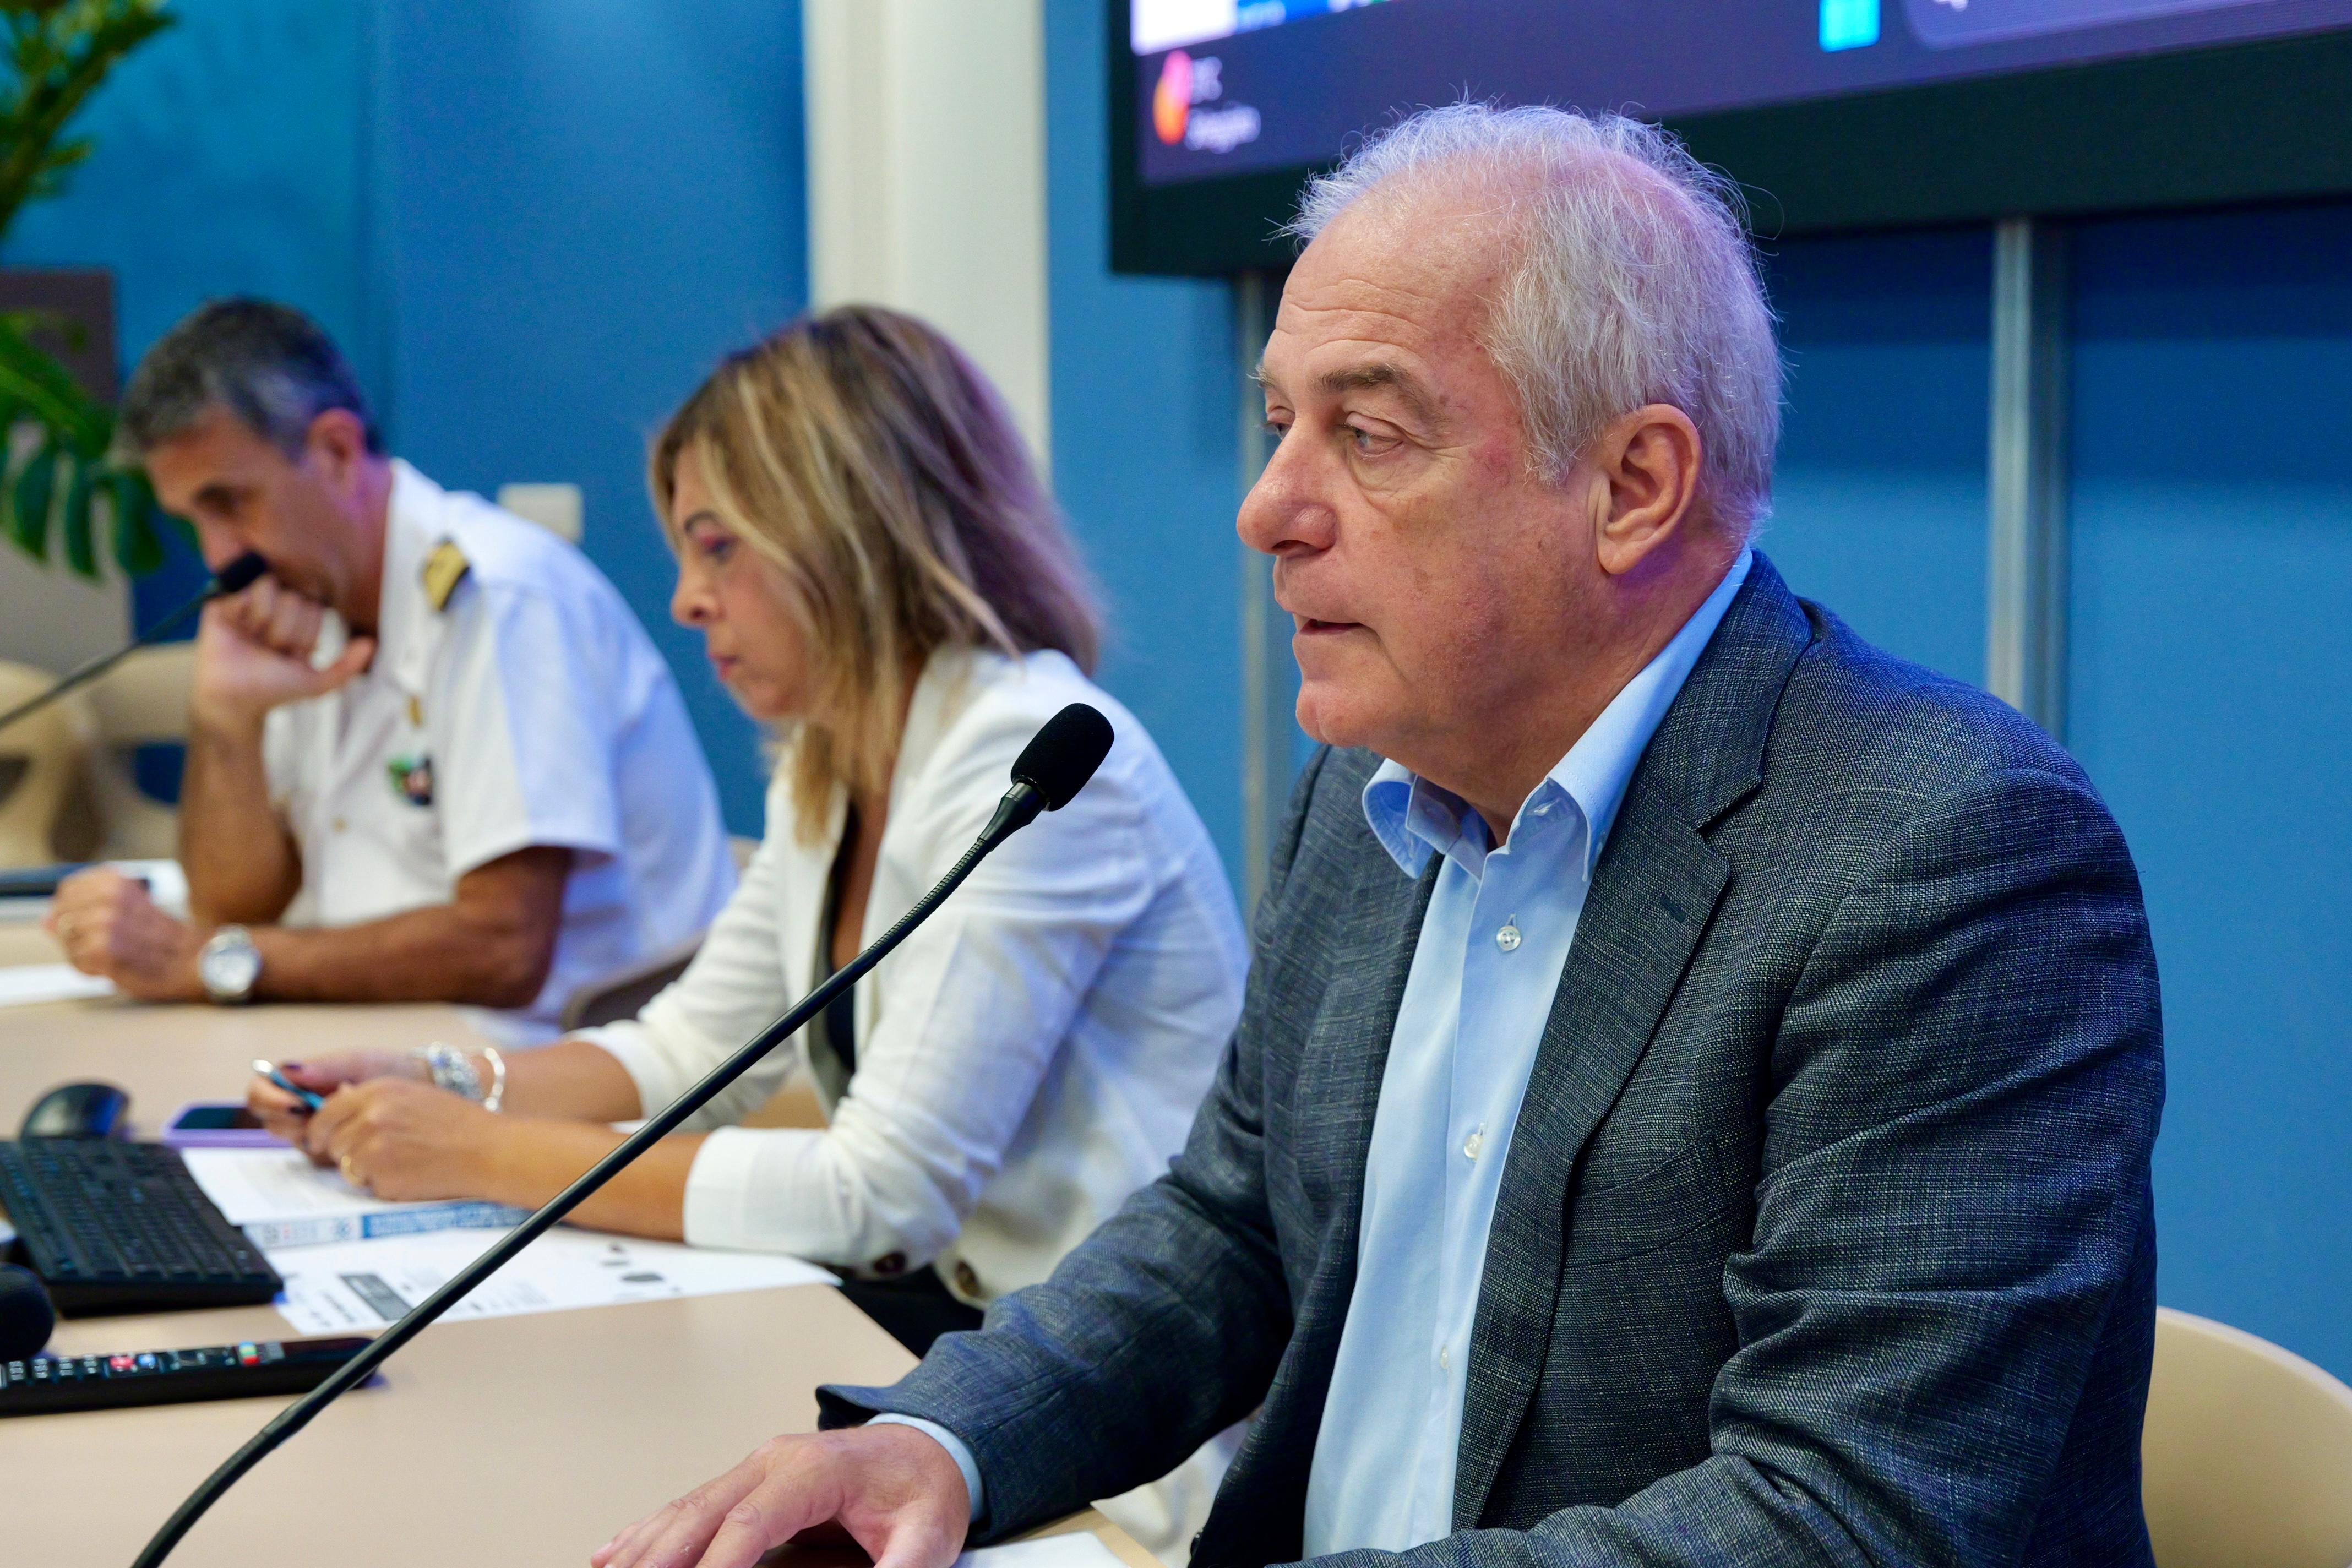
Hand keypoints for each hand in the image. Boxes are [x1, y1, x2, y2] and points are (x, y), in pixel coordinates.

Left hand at [45, 869, 202, 1000]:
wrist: (190, 960)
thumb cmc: (159, 937)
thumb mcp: (126, 908)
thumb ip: (85, 909)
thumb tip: (45, 922)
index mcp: (114, 881)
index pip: (67, 891)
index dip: (67, 910)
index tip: (81, 922)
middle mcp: (108, 897)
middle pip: (61, 918)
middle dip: (73, 935)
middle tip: (101, 943)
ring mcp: (105, 923)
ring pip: (66, 941)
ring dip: (82, 953)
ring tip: (109, 954)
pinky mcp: (104, 949)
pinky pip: (76, 961)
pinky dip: (89, 969)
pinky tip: (110, 966)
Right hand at [190, 576, 374, 727]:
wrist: (232, 698)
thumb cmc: (272, 690)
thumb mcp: (317, 683)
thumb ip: (346, 666)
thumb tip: (371, 643)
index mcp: (299, 620)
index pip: (315, 608)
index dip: (304, 635)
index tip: (290, 655)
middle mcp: (276, 606)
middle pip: (295, 598)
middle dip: (284, 631)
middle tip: (268, 649)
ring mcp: (250, 600)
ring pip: (270, 587)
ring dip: (263, 621)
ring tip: (251, 639)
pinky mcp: (223, 600)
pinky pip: (243, 589)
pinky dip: (241, 612)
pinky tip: (234, 627)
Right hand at [247, 1050, 427, 1145]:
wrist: (420, 1089)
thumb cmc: (387, 1069)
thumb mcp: (357, 1062)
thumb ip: (324, 1067)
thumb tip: (286, 1071)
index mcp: (298, 1083)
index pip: (260, 1093)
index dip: (267, 1099)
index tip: (292, 1102)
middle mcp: (299, 1109)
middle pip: (272, 1122)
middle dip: (291, 1120)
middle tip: (318, 1115)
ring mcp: (314, 1131)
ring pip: (294, 1141)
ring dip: (312, 1133)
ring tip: (343, 1119)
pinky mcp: (332, 1150)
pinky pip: (318, 1155)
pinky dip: (331, 1146)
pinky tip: (354, 1134)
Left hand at [306, 1078, 499, 1200]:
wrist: (487, 1150)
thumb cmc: (458, 1123)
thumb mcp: (413, 1095)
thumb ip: (374, 1100)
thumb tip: (335, 1106)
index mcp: (379, 1090)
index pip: (327, 1111)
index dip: (320, 1130)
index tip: (320, 1140)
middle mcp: (371, 1115)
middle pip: (331, 1140)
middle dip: (344, 1151)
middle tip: (373, 1155)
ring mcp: (373, 1146)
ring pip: (345, 1165)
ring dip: (364, 1169)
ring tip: (400, 1162)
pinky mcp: (381, 1175)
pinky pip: (366, 1185)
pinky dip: (382, 1184)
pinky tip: (410, 1174)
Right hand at [592, 1424, 969, 1567]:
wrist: (931, 1446)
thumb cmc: (925, 1489)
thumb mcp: (928, 1534)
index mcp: (815, 1470)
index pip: (751, 1521)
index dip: (717, 1563)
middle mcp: (776, 1461)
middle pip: (703, 1513)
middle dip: (659, 1559)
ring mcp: (758, 1467)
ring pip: (686, 1508)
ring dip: (643, 1548)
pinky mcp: (750, 1480)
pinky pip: (690, 1505)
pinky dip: (649, 1530)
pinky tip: (613, 1553)